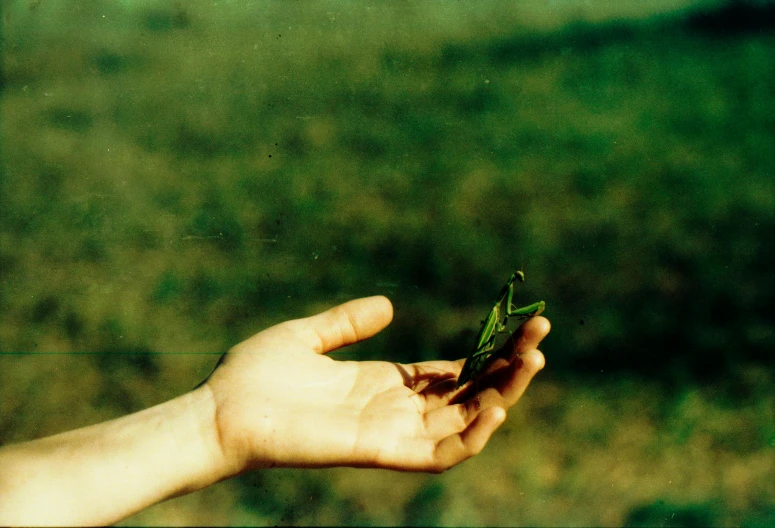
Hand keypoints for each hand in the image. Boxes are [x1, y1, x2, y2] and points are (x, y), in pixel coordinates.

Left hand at [202, 295, 548, 473]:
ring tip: (534, 360)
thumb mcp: (307, 335)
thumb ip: (347, 322)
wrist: (218, 411)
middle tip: (541, 336)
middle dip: (507, 368)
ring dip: (502, 396)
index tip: (519, 328)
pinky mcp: (376, 449)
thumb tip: (389, 305)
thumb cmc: (253, 375)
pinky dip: (471, 436)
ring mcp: (387, 431)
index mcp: (380, 382)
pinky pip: (437, 454)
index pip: (448, 374)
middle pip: (466, 394)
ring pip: (463, 423)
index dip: (485, 355)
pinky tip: (497, 404)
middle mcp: (392, 409)